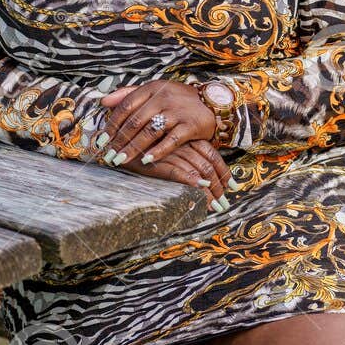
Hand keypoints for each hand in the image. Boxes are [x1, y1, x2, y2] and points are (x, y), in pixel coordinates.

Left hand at [97, 79, 215, 166]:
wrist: (212, 103)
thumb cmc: (178, 100)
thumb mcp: (155, 90)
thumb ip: (129, 94)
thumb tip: (103, 101)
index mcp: (152, 88)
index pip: (126, 106)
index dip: (112, 124)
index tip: (102, 139)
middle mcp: (163, 98)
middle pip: (135, 121)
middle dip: (119, 140)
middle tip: (109, 154)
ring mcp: (177, 111)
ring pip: (150, 131)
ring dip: (133, 147)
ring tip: (122, 159)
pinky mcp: (191, 125)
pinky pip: (171, 140)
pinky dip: (158, 151)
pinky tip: (146, 160)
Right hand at [114, 137, 231, 208]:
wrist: (112, 142)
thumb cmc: (140, 146)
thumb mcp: (165, 149)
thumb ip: (182, 157)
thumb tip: (204, 178)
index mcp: (185, 137)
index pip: (212, 154)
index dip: (224, 172)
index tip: (232, 187)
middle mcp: (180, 143)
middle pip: (208, 164)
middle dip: (219, 186)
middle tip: (225, 204)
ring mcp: (168, 151)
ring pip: (197, 170)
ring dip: (209, 191)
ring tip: (217, 207)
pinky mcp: (155, 162)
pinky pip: (178, 173)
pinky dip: (190, 183)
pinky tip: (199, 193)